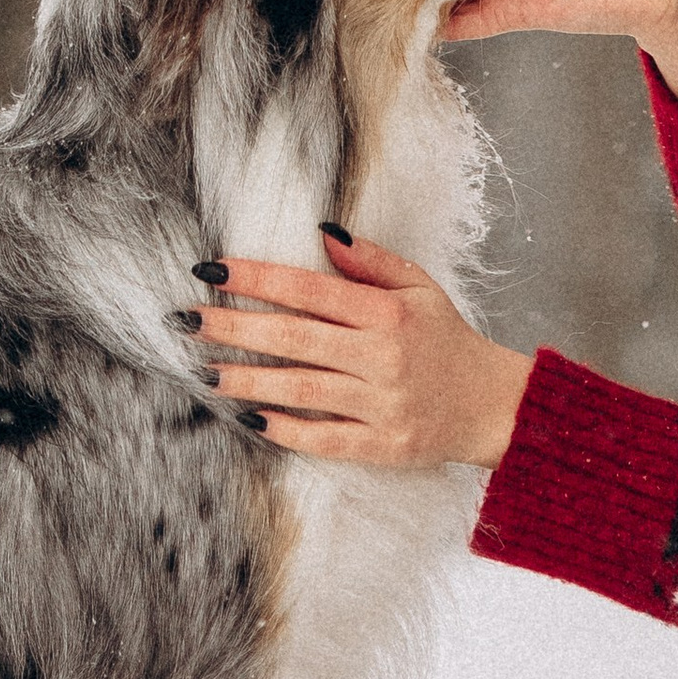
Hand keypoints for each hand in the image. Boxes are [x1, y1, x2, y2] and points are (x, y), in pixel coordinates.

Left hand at [197, 235, 532, 469]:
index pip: (309, 289)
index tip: (214, 270)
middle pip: (293, 337)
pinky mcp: (381, 446)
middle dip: (235, 327)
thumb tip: (323, 233)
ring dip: (247, 380)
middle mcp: (380, 355)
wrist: (489, 403)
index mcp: (387, 311)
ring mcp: (379, 403)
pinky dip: (284, 429)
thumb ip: (371, 261)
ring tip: (205, 371)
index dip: (257, 277)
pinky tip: (249, 418)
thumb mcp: (420, 285)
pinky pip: (323, 438)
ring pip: (300, 388)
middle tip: (188, 320)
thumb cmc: (447, 338)